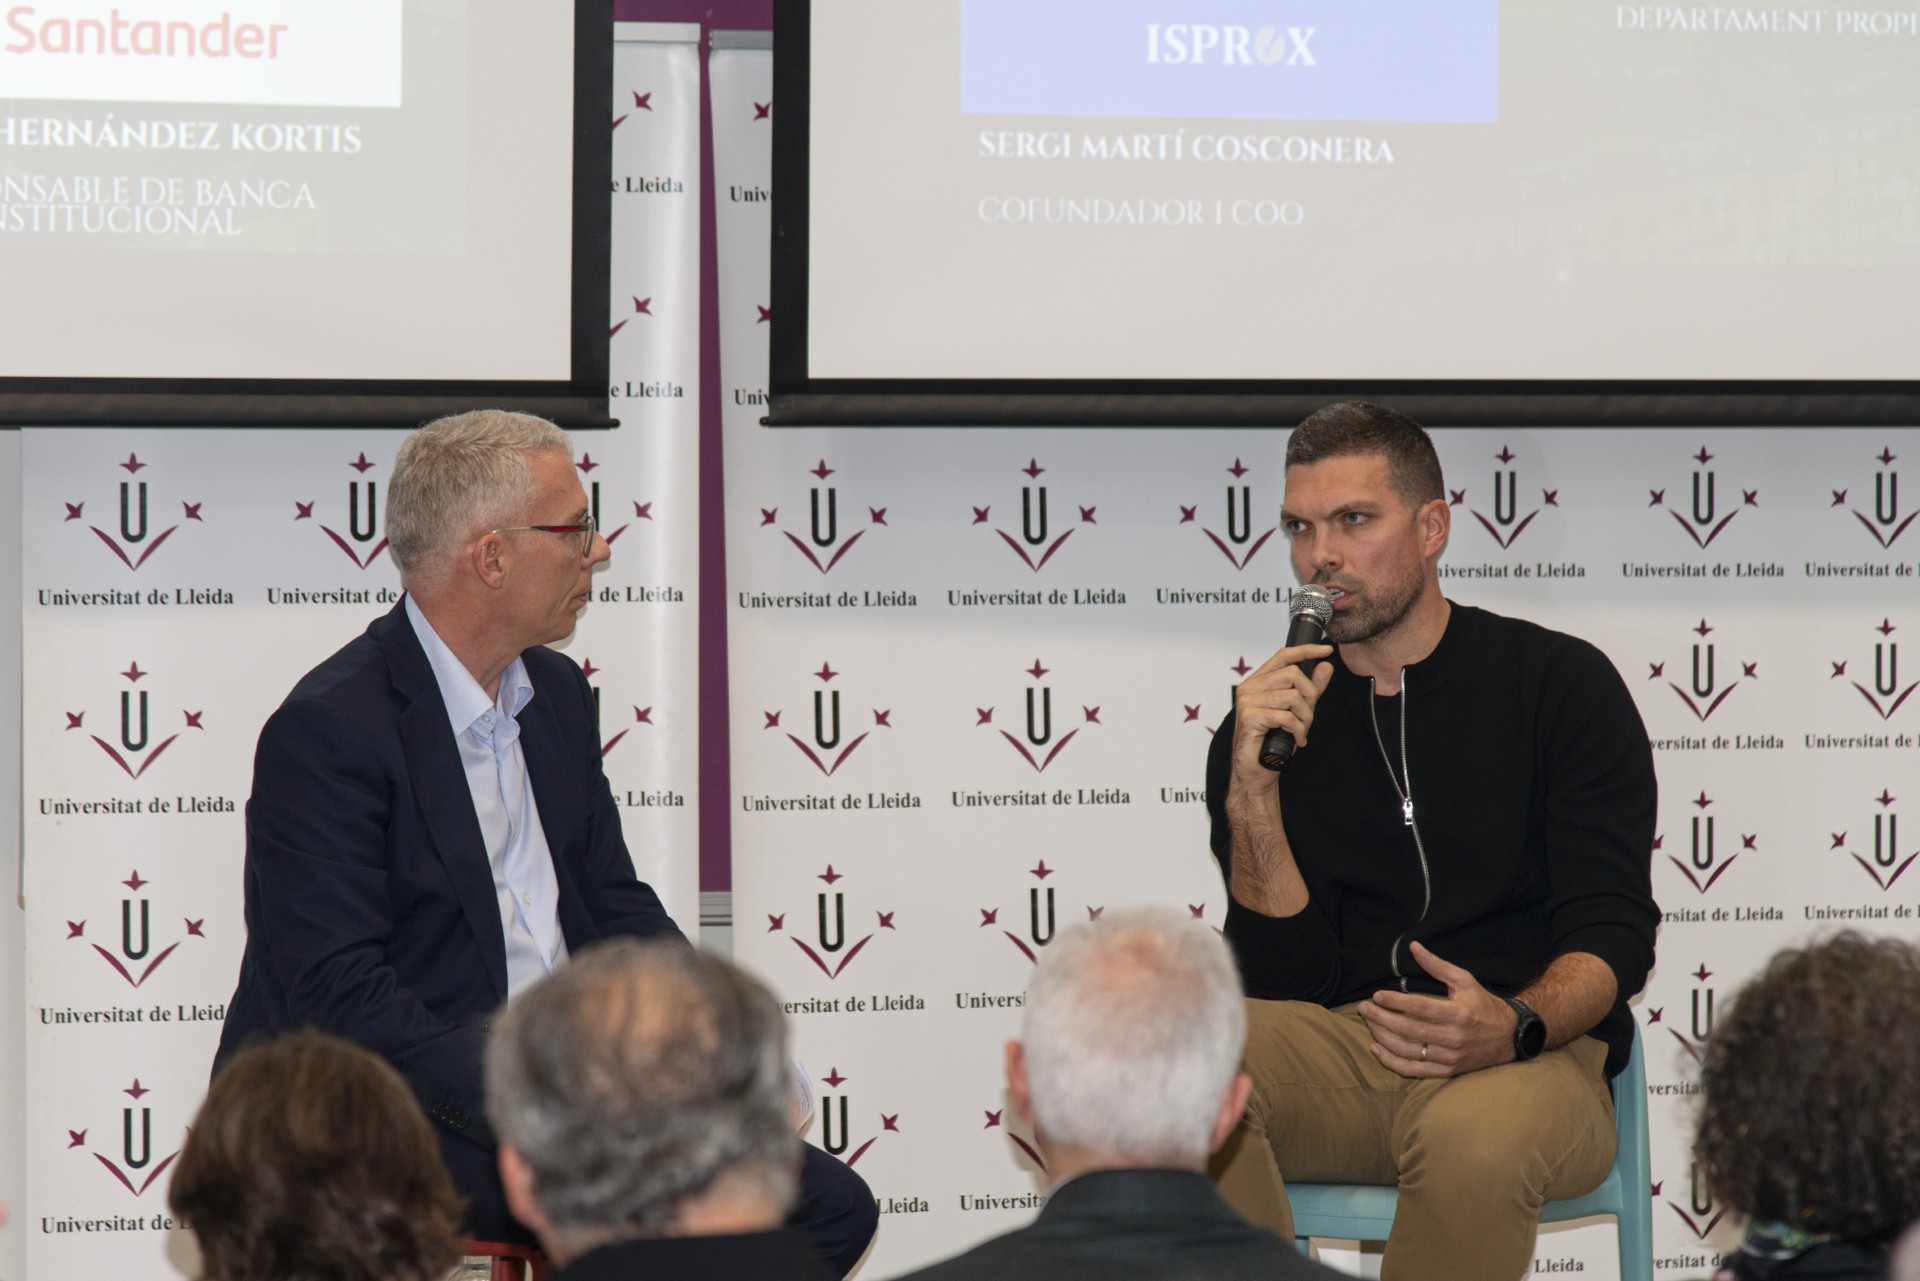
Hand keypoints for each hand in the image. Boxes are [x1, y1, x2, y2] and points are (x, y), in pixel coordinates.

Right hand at [1229, 640, 1334, 782]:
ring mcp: (1247, 701)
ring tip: (1303, 731)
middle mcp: (1249, 687)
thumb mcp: (1298, 711)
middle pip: (1293, 674)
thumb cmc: (1273, 741)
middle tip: (1309, 717)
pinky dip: (1298, 730)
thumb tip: (1326, 666)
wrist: (1256, 770)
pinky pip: (1286, 716)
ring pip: (1292, 696)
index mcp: (1258, 681)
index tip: (1327, 651)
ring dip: (1306, 718)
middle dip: (1310, 696)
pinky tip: (1298, 740)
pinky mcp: (1250, 716)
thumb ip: (1310, 689)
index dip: (1306, 651)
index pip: (1283, 655)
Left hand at [1356, 942, 1517, 1078]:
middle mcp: (1453, 1038)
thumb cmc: (1483, 1005)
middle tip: (1363, 1008)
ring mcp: (1450, 1058)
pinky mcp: (1447, 1071)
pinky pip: (1414, 1071)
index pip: (1418, 1007)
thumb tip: (1413, 946)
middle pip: (1407, 1030)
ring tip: (1368, 1023)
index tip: (1377, 995)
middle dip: (1380, 1018)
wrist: (1510, 1037)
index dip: (1393, 1002)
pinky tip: (1377, 1049)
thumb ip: (1437, 965)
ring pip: (1407, 1051)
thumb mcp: (1464, 980)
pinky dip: (1392, 1062)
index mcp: (1457, 1014)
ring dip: (1382, 1038)